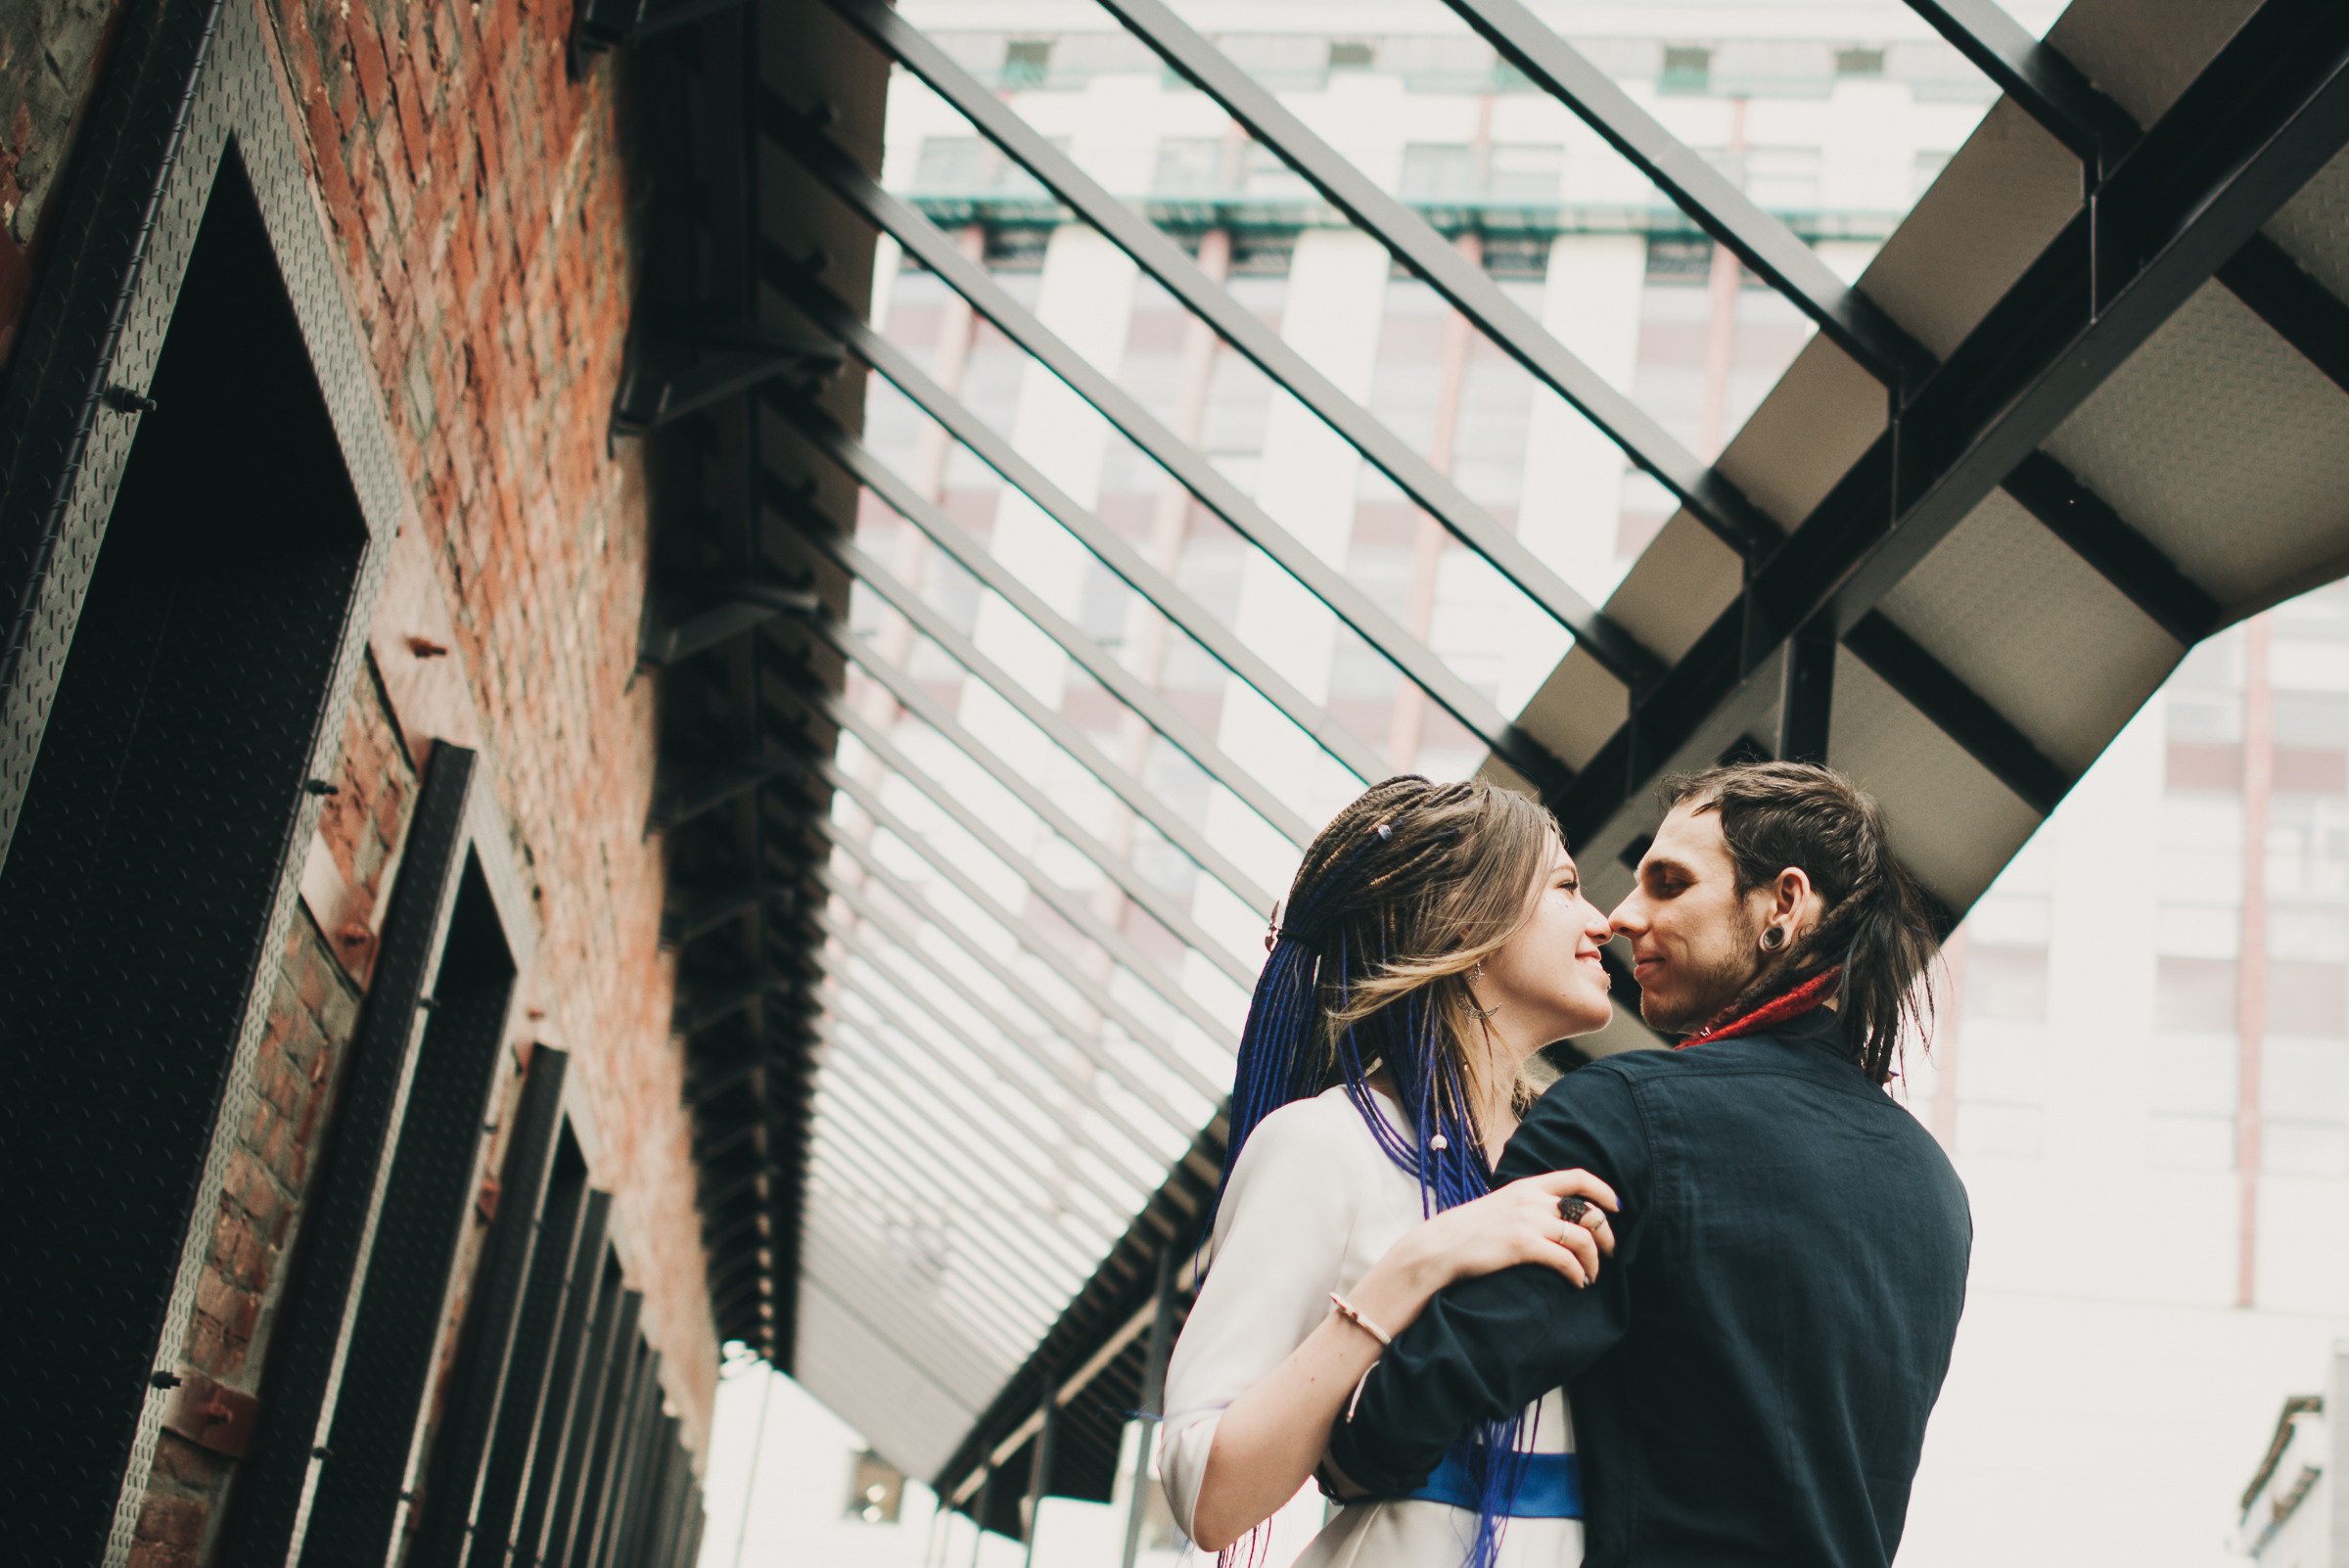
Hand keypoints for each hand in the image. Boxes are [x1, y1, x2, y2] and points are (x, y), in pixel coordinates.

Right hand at [1408, 1168, 1618, 1290]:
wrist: (1441, 1246)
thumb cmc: (1469, 1231)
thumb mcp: (1501, 1205)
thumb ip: (1527, 1205)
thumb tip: (1554, 1215)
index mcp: (1527, 1186)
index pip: (1577, 1177)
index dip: (1603, 1191)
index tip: (1616, 1207)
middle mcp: (1531, 1199)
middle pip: (1587, 1211)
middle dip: (1606, 1234)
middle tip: (1610, 1252)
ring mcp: (1527, 1221)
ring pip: (1582, 1238)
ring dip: (1594, 1261)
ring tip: (1591, 1276)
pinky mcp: (1522, 1245)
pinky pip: (1566, 1259)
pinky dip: (1578, 1273)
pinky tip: (1577, 1283)